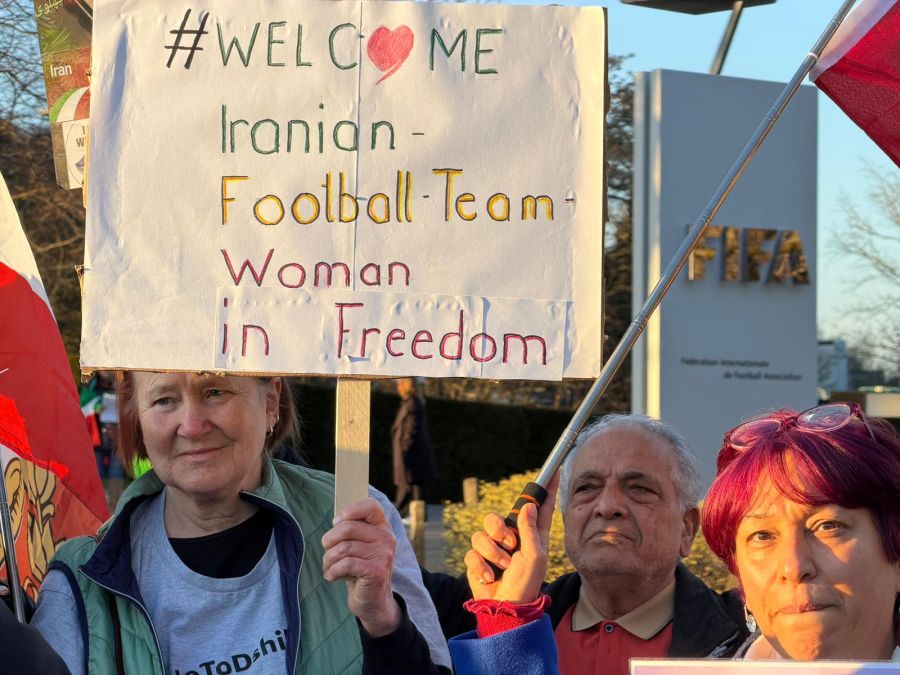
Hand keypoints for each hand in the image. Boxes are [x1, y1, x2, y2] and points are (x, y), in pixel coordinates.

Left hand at [322, 497, 400, 636]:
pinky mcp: (376, 571)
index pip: (371, 506)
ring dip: (328, 559)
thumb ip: (351, 530)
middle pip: (348, 528)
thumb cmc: (360, 569)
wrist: (373, 601)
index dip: (352, 509)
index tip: (338, 520)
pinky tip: (332, 576)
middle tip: (326, 550)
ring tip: (329, 567)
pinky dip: (333, 571)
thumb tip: (338, 519)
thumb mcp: (357, 547)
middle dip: (329, 540)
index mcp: (382, 527)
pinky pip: (346, 564)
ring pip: (344, 548)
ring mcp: (383, 555)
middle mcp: (386, 538)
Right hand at [464, 472, 558, 602]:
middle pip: (497, 517)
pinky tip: (489, 577)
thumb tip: (528, 506)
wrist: (505, 609)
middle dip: (500, 530)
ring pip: (481, 534)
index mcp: (532, 535)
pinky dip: (480, 565)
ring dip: (492, 553)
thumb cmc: (526, 584)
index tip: (555, 471)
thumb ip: (530, 531)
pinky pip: (472, 551)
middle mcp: (512, 538)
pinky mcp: (477, 560)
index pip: (540, 506)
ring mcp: (493, 548)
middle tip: (509, 545)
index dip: (547, 488)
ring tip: (502, 566)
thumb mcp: (534, 557)